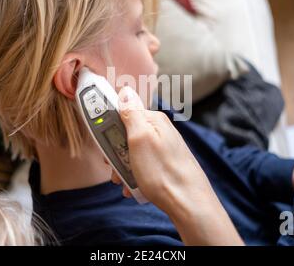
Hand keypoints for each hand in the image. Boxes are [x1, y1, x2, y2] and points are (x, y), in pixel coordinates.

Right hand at [110, 86, 242, 244]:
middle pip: (126, 136)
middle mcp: (160, 131)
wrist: (189, 204)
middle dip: (116, 154)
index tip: (104, 146)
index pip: (123, 114)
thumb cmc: (163, 173)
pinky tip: (134, 188)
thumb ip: (131, 113)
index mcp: (154, 120)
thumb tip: (125, 90)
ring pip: (133, 153)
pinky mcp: (166, 164)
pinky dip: (135, 177)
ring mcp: (164, 148)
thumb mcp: (140, 139)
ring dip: (123, 168)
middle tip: (114, 169)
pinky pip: (143, 166)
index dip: (109, 130)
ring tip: (124, 182)